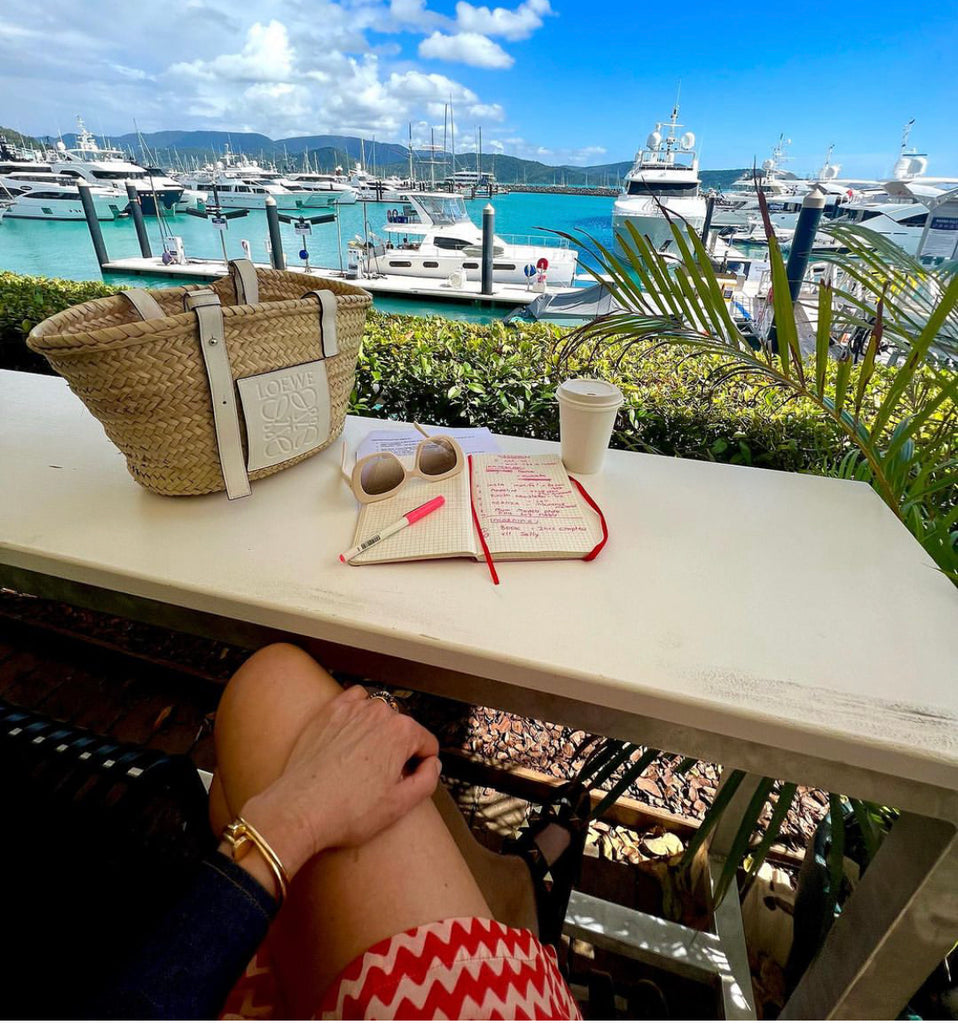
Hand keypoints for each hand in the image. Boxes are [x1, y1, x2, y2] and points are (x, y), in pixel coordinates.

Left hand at [238, 686, 440, 880]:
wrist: (299, 810)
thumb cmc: (346, 811)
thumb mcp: (400, 806)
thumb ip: (428, 780)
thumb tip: (432, 765)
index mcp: (402, 732)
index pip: (427, 744)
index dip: (421, 766)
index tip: (407, 780)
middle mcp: (379, 713)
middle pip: (404, 729)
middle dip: (399, 750)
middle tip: (383, 778)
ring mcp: (352, 709)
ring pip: (380, 715)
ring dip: (379, 732)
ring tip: (365, 761)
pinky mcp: (329, 712)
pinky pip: (355, 700)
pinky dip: (359, 713)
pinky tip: (352, 735)